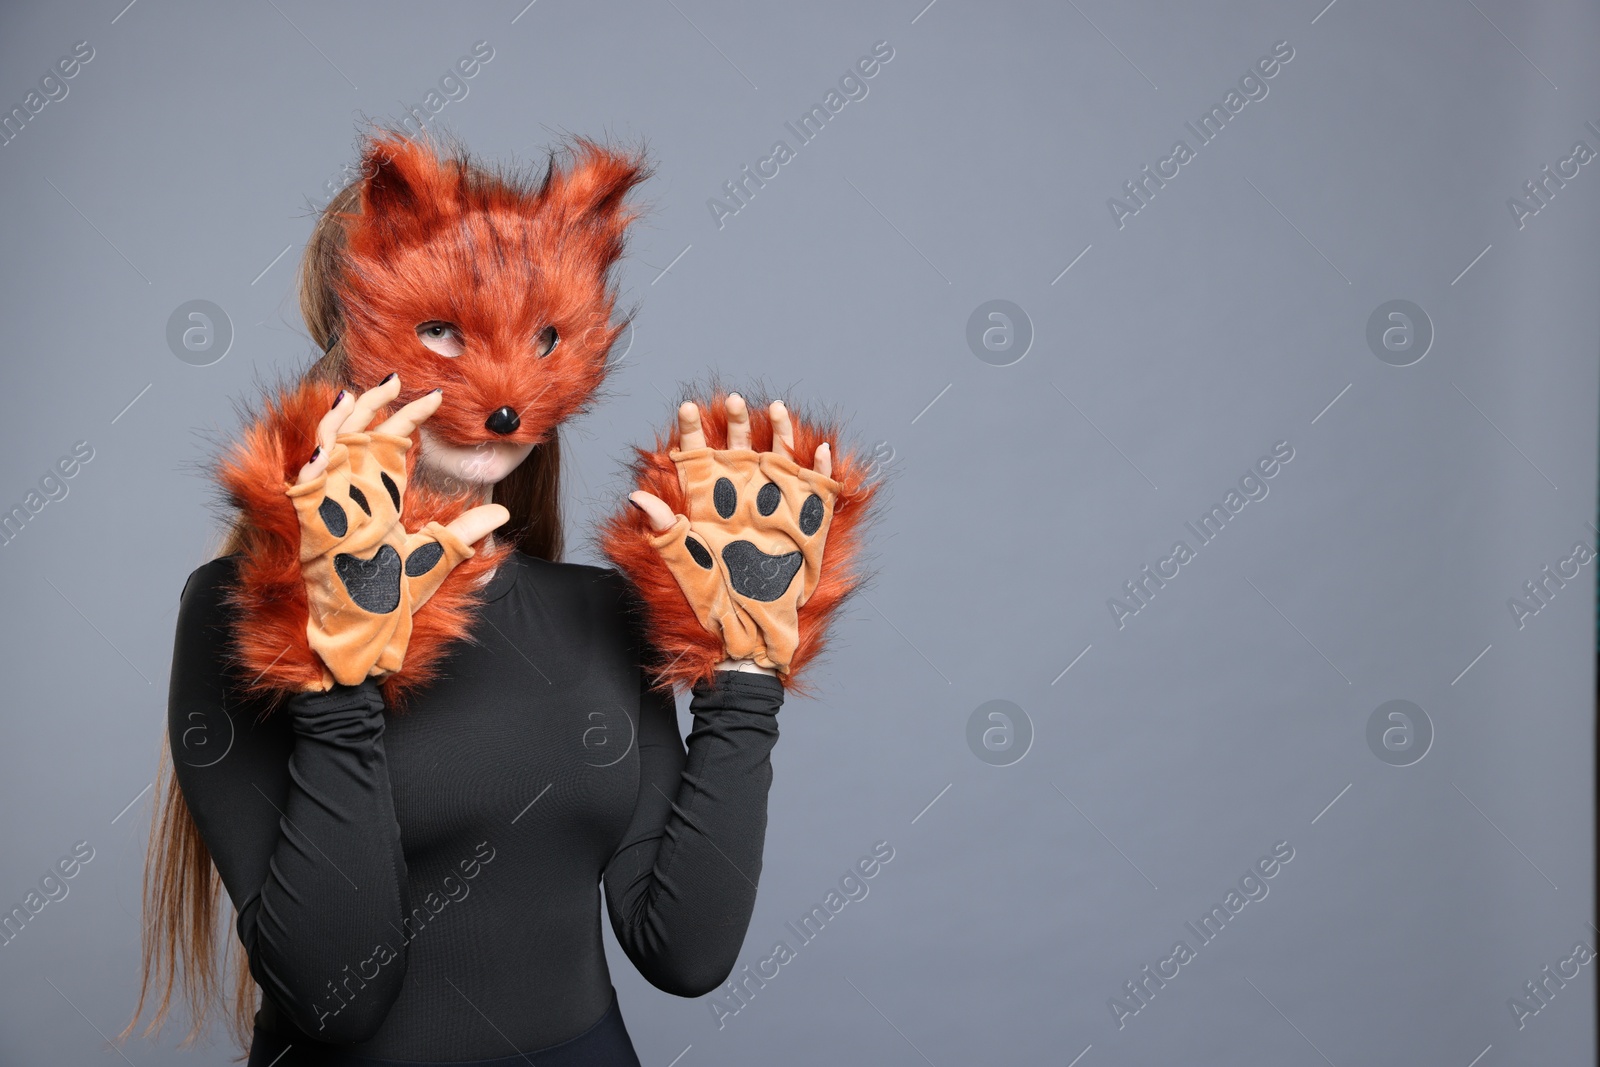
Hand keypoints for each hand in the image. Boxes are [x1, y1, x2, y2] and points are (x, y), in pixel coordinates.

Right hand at [287, 375, 508, 689]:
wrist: (363, 635)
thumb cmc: (390, 602)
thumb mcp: (435, 558)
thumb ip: (464, 533)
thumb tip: (502, 514)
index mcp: (378, 500)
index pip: (390, 446)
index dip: (408, 418)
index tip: (435, 398)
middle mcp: (352, 497)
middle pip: (357, 435)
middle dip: (373, 404)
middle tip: (397, 378)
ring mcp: (329, 506)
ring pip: (329, 445)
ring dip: (345, 416)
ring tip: (367, 391)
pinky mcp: (311, 521)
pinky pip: (309, 475)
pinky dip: (319, 450)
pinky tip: (335, 429)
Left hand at [628, 393, 838, 675]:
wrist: (746, 634)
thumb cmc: (711, 602)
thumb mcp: (682, 563)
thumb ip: (664, 529)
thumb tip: (636, 496)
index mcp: (710, 507)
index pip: (698, 460)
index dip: (692, 433)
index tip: (686, 408)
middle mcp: (742, 502)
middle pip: (738, 451)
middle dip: (735, 423)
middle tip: (732, 400)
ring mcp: (773, 511)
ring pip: (778, 460)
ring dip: (779, 434)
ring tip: (777, 408)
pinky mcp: (803, 526)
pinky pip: (816, 492)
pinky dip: (821, 471)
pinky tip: (820, 450)